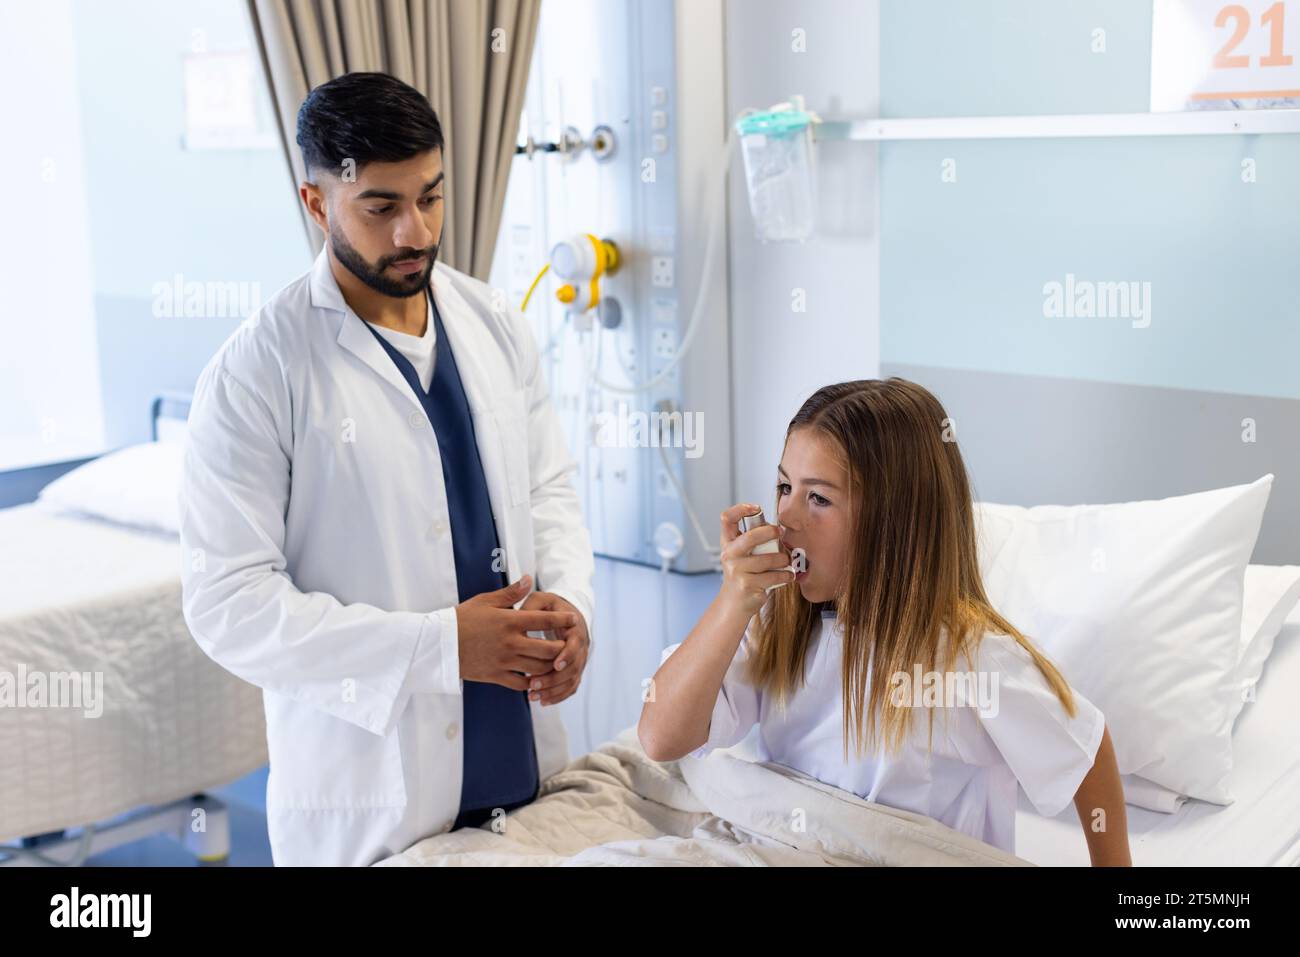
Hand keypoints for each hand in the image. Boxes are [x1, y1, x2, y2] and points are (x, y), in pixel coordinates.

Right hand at [455, 575, 575, 690]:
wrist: (438, 644)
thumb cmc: (462, 619)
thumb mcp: (485, 601)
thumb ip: (511, 593)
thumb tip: (529, 579)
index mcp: (509, 621)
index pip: (544, 620)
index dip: (562, 619)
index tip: (574, 619)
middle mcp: (510, 643)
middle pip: (547, 649)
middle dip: (562, 648)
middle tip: (570, 645)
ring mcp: (504, 662)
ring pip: (538, 668)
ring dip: (551, 666)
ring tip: (558, 662)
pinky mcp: (496, 676)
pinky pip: (521, 684)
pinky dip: (533, 683)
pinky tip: (538, 679)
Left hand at [519, 589, 588, 705]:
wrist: (566, 614)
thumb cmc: (549, 606)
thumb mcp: (541, 600)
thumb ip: (532, 606)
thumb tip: (519, 615)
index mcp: (575, 628)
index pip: (575, 644)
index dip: (567, 655)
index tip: (555, 664)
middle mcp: (580, 646)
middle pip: (573, 667)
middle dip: (554, 678)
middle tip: (533, 684)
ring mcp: (578, 660)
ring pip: (571, 680)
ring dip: (554, 691)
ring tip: (533, 696)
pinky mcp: (573, 670)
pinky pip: (570, 687)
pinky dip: (558, 696)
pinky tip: (542, 702)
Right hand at [718, 503, 792, 618]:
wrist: (734, 603)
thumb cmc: (743, 575)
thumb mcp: (741, 555)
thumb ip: (753, 541)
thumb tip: (777, 529)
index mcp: (728, 543)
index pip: (727, 519)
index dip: (740, 509)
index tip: (756, 508)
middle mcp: (729, 555)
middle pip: (750, 537)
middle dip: (769, 532)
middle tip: (780, 532)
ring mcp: (737, 570)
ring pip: (768, 559)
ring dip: (783, 559)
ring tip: (786, 561)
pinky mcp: (748, 585)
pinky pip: (774, 576)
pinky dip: (786, 575)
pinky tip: (788, 575)